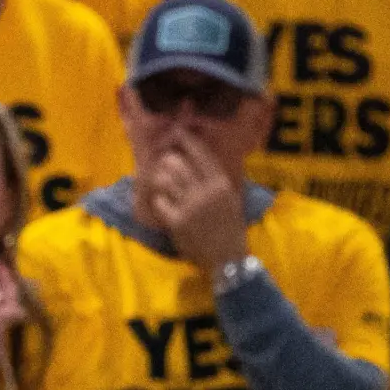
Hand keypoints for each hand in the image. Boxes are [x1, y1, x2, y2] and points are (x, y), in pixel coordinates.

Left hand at [144, 134, 248, 274]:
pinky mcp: (176, 222)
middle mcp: (206, 192)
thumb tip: (200, 160)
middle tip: (165, 163)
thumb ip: (216, 180)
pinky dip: (159, 200)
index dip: (187, 141)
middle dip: (168, 161)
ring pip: (166, 180)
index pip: (201, 155)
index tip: (177, 132)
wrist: (228, 258)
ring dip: (161, 178)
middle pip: (178, 164)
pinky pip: (160, 201)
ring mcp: (190, 206)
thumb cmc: (230, 228)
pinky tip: (163, 203)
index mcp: (221, 184)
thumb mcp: (230, 199)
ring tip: (162, 181)